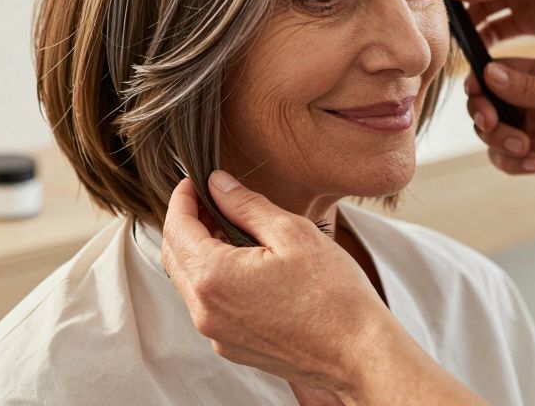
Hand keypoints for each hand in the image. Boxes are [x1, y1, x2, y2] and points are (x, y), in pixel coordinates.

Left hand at [160, 172, 484, 405]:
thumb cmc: (333, 295)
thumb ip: (245, 205)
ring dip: (199, 251)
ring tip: (230, 229)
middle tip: (212, 201)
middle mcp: (205, 311)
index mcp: (213, 277)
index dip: (182, 198)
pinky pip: (208, 305)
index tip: (194, 181)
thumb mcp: (291, 232)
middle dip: (186, 223)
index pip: (176, 227)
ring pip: (188, 282)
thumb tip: (217, 184)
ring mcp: (216, 334)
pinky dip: (213, 279)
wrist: (359, 353)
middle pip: (174, 255)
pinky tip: (243, 264)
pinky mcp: (231, 347)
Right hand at [465, 55, 534, 200]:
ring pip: (492, 133)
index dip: (481, 84)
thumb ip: (531, 89)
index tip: (476, 97)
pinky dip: (512, 162)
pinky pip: (506, 159)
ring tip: (526, 148)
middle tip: (494, 125)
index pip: (499, 72)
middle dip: (485, 116)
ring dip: (500, 141)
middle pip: (488, 103)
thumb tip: (489, 73)